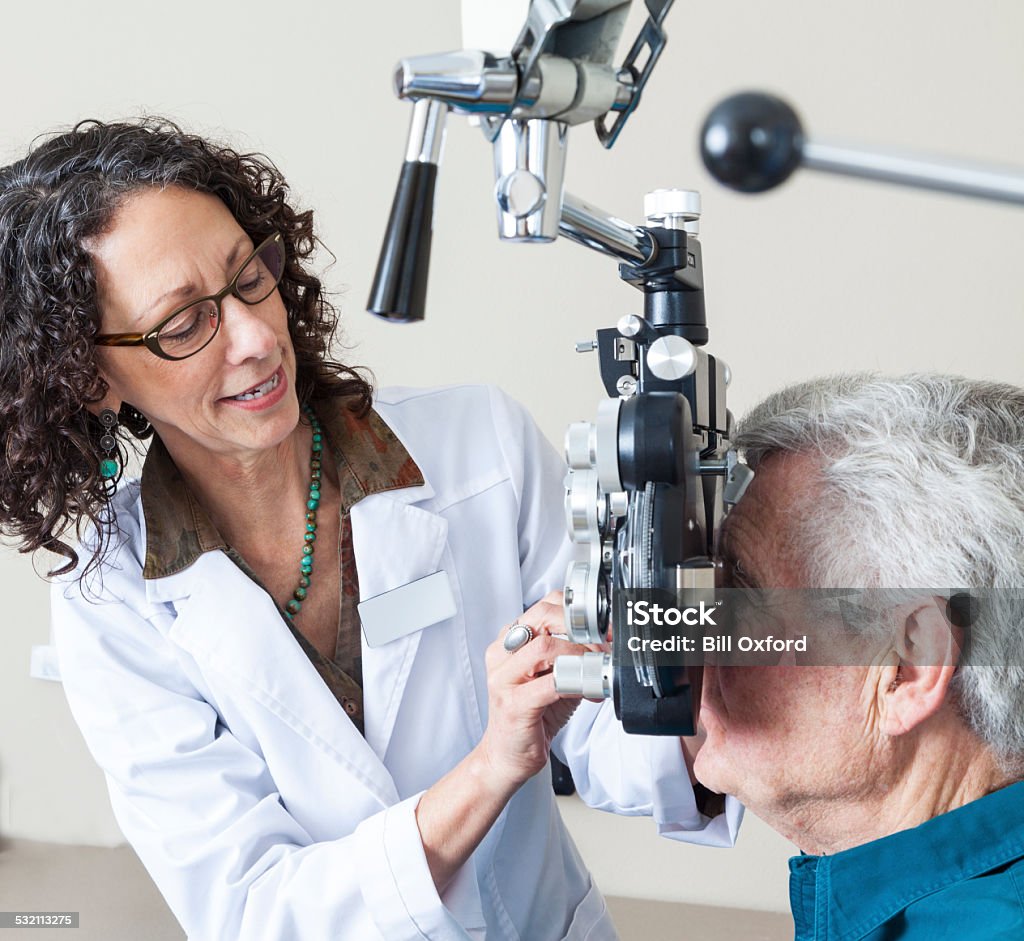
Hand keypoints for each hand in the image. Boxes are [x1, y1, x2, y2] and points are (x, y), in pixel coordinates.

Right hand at [477, 592, 587, 790]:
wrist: (506, 757)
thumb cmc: (531, 716)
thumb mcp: (553, 677)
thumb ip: (572, 657)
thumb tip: (607, 644)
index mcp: (509, 641)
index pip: (544, 605)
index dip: (578, 612)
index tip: (603, 626)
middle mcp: (502, 654)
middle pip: (543, 618)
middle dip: (582, 628)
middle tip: (603, 645)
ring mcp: (504, 678)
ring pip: (545, 647)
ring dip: (581, 656)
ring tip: (597, 668)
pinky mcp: (513, 704)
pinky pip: (550, 683)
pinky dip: (576, 683)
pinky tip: (589, 690)